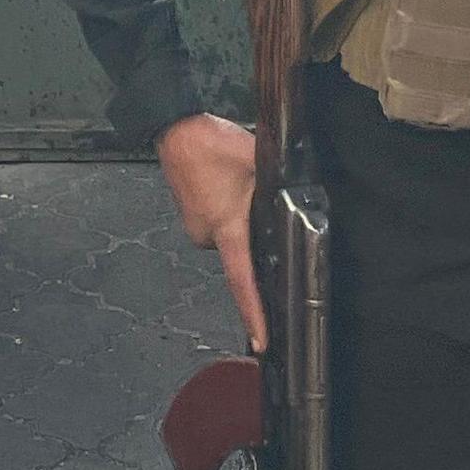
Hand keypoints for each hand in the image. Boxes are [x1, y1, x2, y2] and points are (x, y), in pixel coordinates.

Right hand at [156, 112, 265, 350]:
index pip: (242, 280)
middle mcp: (207, 235)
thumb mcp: (256, 161)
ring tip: (237, 183)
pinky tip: (228, 186)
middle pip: (242, 250)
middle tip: (258, 196)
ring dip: (240, 218)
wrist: (174, 128)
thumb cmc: (211, 143)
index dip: (254, 313)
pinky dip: (229, 211)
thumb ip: (277, 186)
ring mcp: (197, 227)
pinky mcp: (192, 217)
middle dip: (255, 232)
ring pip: (231, 234)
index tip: (262, 341)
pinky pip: (219, 223)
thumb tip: (294, 201)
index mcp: (227, 228)